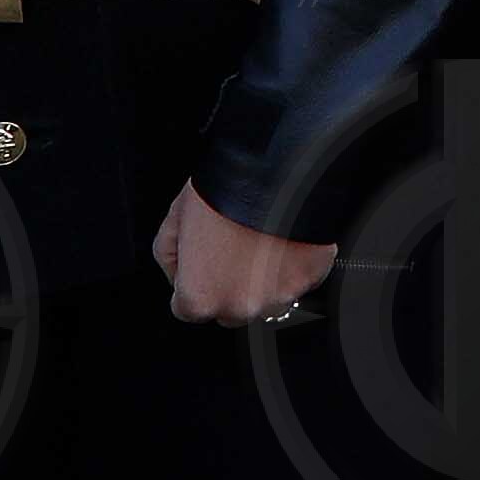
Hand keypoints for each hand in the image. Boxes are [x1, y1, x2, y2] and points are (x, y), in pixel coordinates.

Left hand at [157, 182, 336, 325]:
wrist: (275, 170)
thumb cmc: (223, 191)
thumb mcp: (175, 219)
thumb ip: (169, 257)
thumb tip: (179, 274)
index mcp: (200, 297)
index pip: (187, 309)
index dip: (192, 281)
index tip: (202, 262)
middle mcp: (240, 306)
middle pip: (229, 309)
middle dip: (229, 285)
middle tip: (233, 246)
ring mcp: (279, 297)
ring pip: (265, 298)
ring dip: (262, 278)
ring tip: (260, 239)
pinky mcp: (310, 280)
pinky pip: (297, 280)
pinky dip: (291, 264)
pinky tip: (283, 238)